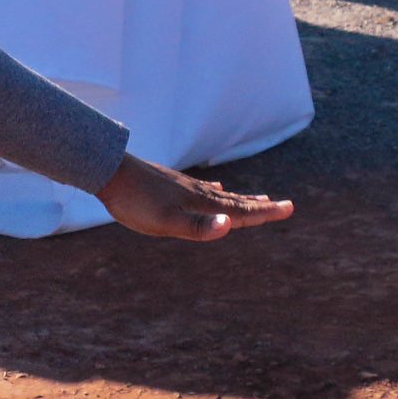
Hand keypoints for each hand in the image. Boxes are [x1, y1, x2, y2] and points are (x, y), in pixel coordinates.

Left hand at [97, 154, 291, 242]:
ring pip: (220, 195)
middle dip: (260, 206)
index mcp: (201, 204)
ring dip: (241, 198)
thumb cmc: (135, 202)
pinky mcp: (171, 184)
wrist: (108, 171)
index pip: (239, 211)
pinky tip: (215, 188)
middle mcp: (198, 193)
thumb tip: (228, 226)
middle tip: (282, 205)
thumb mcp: (165, 221)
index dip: (264, 212)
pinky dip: (215, 192)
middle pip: (235, 201)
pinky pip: (201, 189)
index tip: (289, 207)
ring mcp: (184, 187)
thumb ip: (197, 227)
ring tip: (257, 197)